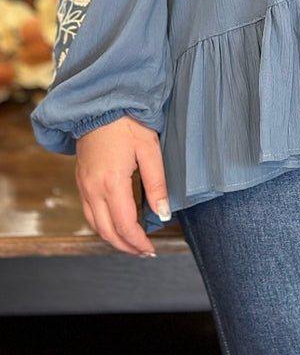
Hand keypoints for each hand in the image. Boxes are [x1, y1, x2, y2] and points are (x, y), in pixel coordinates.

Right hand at [75, 116, 169, 255]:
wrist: (100, 103)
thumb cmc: (127, 121)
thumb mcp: (149, 149)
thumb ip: (157, 183)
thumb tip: (163, 214)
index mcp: (111, 183)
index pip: (124, 225)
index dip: (138, 242)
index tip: (151, 248)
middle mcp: (92, 189)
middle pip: (106, 231)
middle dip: (125, 246)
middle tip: (144, 251)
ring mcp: (83, 185)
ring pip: (94, 224)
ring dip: (112, 238)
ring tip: (131, 242)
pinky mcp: (80, 179)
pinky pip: (89, 211)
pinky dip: (102, 224)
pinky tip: (115, 222)